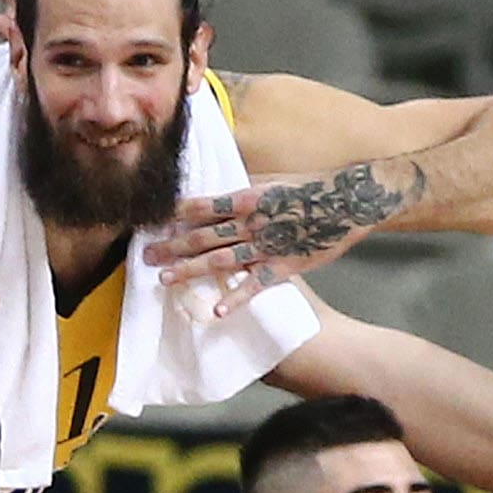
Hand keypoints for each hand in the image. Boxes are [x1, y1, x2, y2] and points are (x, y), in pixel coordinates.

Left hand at [142, 165, 422, 315]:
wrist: (347, 201)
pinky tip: (216, 311)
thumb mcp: (272, 180)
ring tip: (165, 280)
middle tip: (145, 256)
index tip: (151, 222)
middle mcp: (250, 222)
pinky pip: (255, 285)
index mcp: (244, 197)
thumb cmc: (311, 188)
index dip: (173, 215)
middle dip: (171, 246)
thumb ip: (244, 189)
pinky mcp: (284, 265)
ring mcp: (266, 245)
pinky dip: (236, 298)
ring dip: (191, 270)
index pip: (200, 206)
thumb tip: (219, 191)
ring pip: (220, 259)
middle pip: (202, 235)